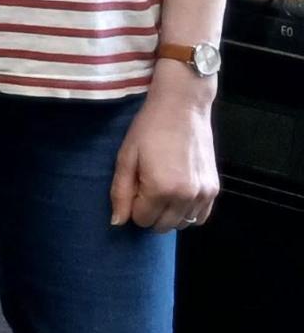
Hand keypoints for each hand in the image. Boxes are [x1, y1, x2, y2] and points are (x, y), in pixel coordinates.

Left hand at [109, 88, 218, 231]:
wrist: (183, 106)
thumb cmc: (149, 128)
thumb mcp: (126, 157)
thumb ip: (120, 192)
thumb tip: (117, 223)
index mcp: (161, 189)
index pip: (141, 220)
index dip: (133, 206)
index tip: (134, 186)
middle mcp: (186, 196)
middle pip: (161, 226)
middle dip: (149, 212)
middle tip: (146, 186)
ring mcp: (203, 193)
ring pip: (181, 224)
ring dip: (168, 214)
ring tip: (162, 189)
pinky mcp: (214, 189)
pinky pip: (201, 217)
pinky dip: (187, 213)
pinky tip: (178, 195)